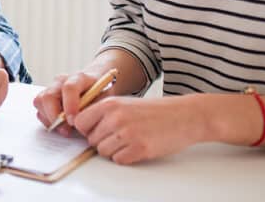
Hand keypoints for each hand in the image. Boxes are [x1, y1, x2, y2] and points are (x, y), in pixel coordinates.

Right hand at [33, 71, 116, 136]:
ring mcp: (52, 87)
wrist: (95, 82)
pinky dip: (47, 119)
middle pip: (48, 96)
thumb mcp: (104, 99)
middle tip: (66, 130)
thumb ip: (93, 108)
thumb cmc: (101, 92)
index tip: (73, 121)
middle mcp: (61, 81)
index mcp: (79, 78)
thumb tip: (81, 122)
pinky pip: (39, 108)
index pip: (69, 88)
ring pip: (40, 102)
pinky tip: (60, 125)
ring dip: (49, 119)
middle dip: (54, 116)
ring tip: (64, 129)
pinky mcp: (46, 96)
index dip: (69, 105)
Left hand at [72, 96, 203, 164]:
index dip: (86, 129)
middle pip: (91, 140)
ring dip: (113, 150)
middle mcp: (115, 118)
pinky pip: (119, 160)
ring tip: (129, 141)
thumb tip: (81, 127)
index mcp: (110, 104)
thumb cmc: (154, 111)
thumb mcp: (124, 103)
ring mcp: (127, 134)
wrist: (184, 115)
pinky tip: (137, 147)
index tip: (96, 131)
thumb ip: (103, 113)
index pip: (79, 122)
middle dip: (102, 141)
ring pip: (103, 152)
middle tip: (120, 137)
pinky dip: (126, 157)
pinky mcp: (140, 148)